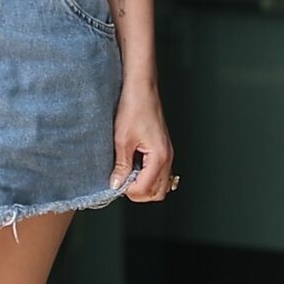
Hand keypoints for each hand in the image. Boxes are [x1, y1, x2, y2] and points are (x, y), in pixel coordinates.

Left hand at [110, 78, 175, 200]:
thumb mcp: (122, 139)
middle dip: (138, 192)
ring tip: (127, 175)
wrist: (142, 90)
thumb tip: (116, 183)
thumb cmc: (134, 108)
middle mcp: (167, 158)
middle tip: (122, 182)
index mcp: (159, 157)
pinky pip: (160, 173)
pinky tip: (134, 167)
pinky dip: (147, 176)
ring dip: (143, 185)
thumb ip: (121, 165)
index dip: (128, 190)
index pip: (146, 189)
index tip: (116, 183)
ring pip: (160, 185)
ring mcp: (167, 154)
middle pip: (157, 193)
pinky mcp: (163, 150)